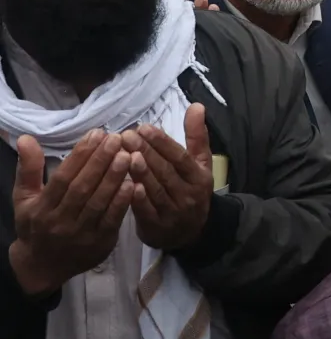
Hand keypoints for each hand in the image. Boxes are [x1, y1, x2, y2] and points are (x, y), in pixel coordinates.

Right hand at [8, 131, 136, 296]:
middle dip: (101, 161)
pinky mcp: (100, 243)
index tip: (97, 134)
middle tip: (117, 139)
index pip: (63, 177)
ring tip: (128, 155)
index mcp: (41, 208)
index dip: (81, 155)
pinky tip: (134, 183)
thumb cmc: (34, 224)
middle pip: (82, 188)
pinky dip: (123, 201)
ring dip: (115, 178)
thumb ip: (28, 168)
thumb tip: (25, 138)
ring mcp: (80, 234)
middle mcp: (59, 221)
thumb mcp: (24, 198)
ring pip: (99, 202)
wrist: (41, 266)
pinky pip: (112, 220)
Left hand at [128, 105, 213, 251]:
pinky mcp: (157, 226)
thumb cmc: (191, 190)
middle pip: (165, 171)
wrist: (192, 233)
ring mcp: (173, 211)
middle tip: (125, 136)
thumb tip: (197, 106)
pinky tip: (126, 186)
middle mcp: (188, 193)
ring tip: (122, 155)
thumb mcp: (200, 164)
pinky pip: (146, 210)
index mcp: (199, 176)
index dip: (162, 142)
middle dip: (146, 152)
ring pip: (155, 189)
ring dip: (139, 172)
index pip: (180, 157)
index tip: (144, 127)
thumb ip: (196, 136)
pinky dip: (137, 198)